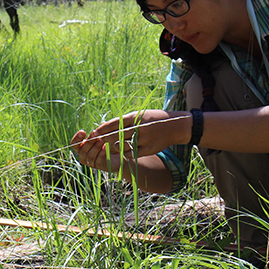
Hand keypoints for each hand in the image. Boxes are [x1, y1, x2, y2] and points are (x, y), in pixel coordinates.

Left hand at [71, 110, 190, 169]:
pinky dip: (124, 153)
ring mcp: (144, 140)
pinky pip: (131, 153)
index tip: (93, 132)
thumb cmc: (154, 119)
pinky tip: (120, 152)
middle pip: (116, 136)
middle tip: (95, 142)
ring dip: (112, 148)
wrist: (175, 126)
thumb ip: (124, 121)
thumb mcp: (140, 115)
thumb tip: (105, 126)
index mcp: (136, 117)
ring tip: (107, 148)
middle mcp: (139, 128)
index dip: (102, 129)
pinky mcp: (148, 149)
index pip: (114, 123)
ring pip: (122, 146)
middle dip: (104, 140)